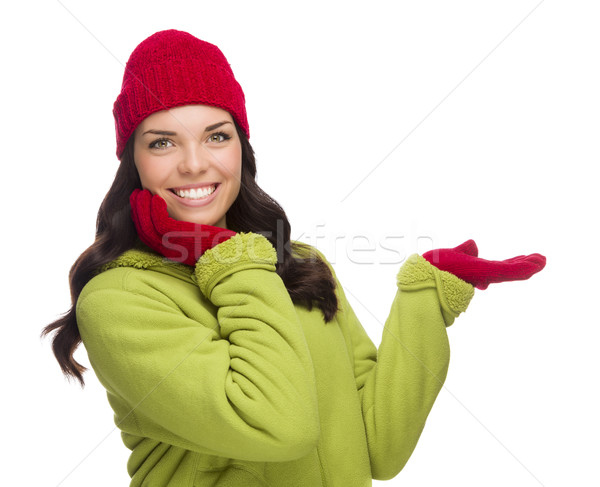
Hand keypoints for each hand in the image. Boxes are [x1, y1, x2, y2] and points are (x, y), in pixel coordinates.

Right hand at [130, 189, 235, 265]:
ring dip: (143, 208)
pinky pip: (161, 223)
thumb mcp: (195, 233)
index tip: (139, 203)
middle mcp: (168, 249)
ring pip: (148, 226)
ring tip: (143, 193)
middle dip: (137, 211)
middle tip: (136, 194)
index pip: (146, 234)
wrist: (228, 250)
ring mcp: (173, 245)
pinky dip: (156, 210)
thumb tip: (179, 210)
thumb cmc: (216, 241)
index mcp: (170, 249)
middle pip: (143, 230)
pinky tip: (158, 197)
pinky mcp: (181, 238)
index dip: (139, 218)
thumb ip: (184, 226)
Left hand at [422, 240, 545, 289]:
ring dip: (529, 265)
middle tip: (541, 260)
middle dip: (525, 264)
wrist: (426, 275)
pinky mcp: (486, 273)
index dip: (513, 262)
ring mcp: (486, 275)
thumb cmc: (435, 269)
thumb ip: (464, 251)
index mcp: (476, 271)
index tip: (524, 257)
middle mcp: (483, 275)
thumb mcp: (453, 254)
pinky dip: (524, 267)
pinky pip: (509, 272)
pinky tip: (537, 264)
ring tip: (543, 260)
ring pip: (513, 272)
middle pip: (509, 270)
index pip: (499, 267)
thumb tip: (473, 246)